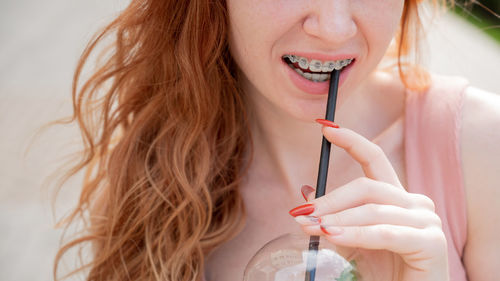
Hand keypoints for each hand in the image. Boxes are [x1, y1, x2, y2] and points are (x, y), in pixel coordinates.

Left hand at [289, 120, 448, 280]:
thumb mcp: (350, 238)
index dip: (351, 141)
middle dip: (330, 200)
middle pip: (367, 187)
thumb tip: (305, 193)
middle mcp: (415, 204)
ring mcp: (427, 221)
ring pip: (372, 209)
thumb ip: (334, 215)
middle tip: (301, 214)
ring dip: (336, 219)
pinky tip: (332, 236)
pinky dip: (356, 234)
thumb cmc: (381, 272)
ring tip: (310, 228)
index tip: (325, 127)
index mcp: (396, 199)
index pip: (374, 159)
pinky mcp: (432, 243)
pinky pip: (385, 233)